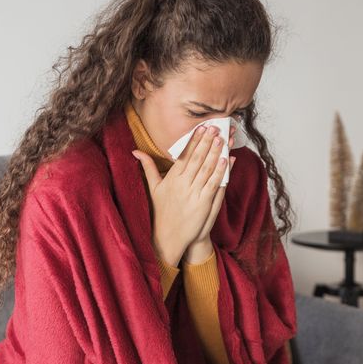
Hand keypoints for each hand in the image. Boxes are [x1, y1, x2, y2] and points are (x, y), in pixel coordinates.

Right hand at [132, 123, 231, 266]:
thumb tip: (135, 151)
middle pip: (197, 158)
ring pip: (207, 169)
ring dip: (216, 152)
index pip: (185, 154)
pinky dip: (220, 172)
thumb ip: (148, 168)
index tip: (202, 127)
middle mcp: (182, 183)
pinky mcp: (203, 203)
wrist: (168, 237)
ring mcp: (193, 193)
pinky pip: (213, 184)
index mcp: (171, 178)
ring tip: (223, 139)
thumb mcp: (153, 188)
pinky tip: (227, 160)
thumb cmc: (161, 212)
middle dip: (207, 141)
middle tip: (216, 127)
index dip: (194, 140)